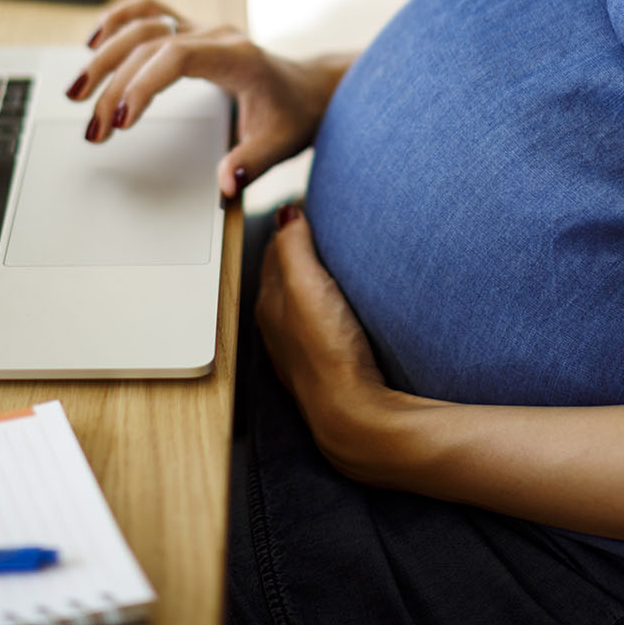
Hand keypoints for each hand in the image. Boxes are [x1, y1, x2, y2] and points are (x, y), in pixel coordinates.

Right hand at [66, 0, 351, 197]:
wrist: (312, 89)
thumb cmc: (295, 115)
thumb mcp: (281, 144)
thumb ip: (252, 162)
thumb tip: (225, 184)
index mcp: (239, 57)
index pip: (178, 57)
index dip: (142, 84)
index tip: (120, 121)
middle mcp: (217, 35)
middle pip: (150, 44)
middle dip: (114, 85)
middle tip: (93, 130)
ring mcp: (203, 29)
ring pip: (143, 24)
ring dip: (105, 55)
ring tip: (76, 92)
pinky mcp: (193, 32)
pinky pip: (149, 13)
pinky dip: (118, 23)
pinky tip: (93, 43)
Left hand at [256, 203, 403, 481]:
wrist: (353, 416)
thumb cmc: (329, 351)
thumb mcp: (307, 286)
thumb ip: (293, 247)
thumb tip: (286, 213)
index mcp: (270, 304)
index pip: (274, 252)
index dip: (289, 228)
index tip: (305, 208)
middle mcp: (278, 328)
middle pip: (284, 279)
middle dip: (295, 253)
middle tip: (317, 230)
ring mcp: (300, 352)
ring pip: (299, 304)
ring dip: (310, 283)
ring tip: (329, 266)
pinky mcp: (325, 369)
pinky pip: (318, 327)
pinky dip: (324, 310)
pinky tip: (339, 312)